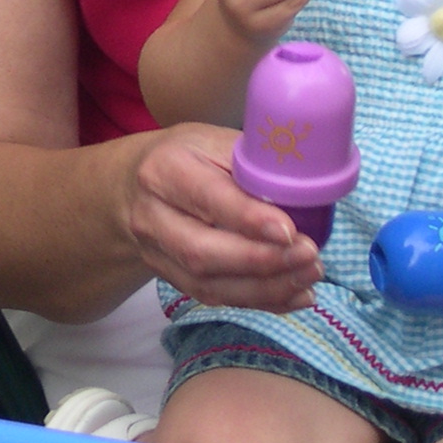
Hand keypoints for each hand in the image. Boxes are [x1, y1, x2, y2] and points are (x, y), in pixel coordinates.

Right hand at [123, 124, 323, 311]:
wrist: (132, 185)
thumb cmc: (188, 156)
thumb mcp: (214, 141)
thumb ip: (251, 161)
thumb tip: (304, 188)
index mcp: (165, 169)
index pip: (206, 198)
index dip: (248, 218)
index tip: (289, 231)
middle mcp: (152, 215)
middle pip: (201, 251)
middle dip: (261, 260)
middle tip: (309, 256)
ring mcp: (156, 253)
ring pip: (208, 284)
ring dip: (266, 287)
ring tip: (310, 276)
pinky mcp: (169, 278)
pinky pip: (214, 298)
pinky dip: (259, 301)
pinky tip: (295, 295)